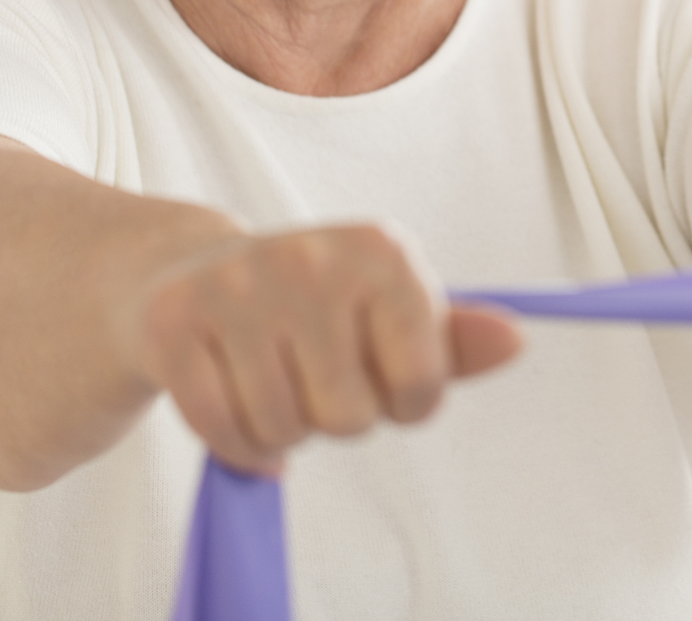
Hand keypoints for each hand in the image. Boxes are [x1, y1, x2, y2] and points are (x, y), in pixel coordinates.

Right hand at [127, 223, 521, 474]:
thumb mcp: (390, 313)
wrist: (190, 273)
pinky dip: (233, 441)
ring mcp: (239, 285)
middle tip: (312, 376)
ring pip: (282, 430)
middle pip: (350, 418)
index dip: (404, 402)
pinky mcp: (176, 322)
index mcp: (383, 250)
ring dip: (280, 431)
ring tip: (269, 379)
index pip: (423, 386)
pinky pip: (222, 431)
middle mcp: (312, 256)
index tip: (378, 371)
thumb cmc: (313, 307)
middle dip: (335, 418)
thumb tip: (516, 341)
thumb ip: (453, 340)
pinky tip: (231, 398)